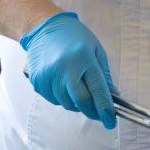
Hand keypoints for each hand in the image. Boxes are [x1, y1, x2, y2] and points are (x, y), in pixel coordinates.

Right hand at [20, 12, 116, 128]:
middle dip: (92, 111)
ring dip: (77, 103)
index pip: (97, 91)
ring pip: (67, 103)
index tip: (111, 121)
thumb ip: (104, 75)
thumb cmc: (73, 36)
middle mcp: (65, 68)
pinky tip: (64, 85)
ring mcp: (49, 76)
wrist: (44, 27)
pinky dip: (63, 98)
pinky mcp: (38, 81)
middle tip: (99, 113)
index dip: (105, 110)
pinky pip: (54, 100)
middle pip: (81, 102)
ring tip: (78, 88)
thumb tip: (112, 97)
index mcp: (83, 58)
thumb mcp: (96, 50)